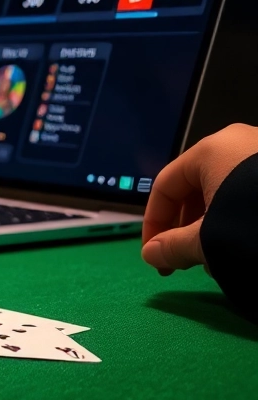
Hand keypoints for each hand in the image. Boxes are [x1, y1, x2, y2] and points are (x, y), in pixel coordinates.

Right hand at [141, 123, 257, 274]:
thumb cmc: (252, 221)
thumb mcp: (207, 238)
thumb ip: (173, 246)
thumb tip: (151, 255)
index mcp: (210, 149)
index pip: (165, 185)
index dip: (153, 222)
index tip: (155, 252)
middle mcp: (238, 141)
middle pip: (196, 186)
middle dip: (187, 226)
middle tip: (186, 258)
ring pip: (226, 190)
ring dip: (215, 224)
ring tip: (222, 256)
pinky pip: (251, 191)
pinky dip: (241, 216)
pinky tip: (249, 242)